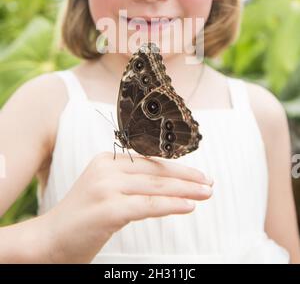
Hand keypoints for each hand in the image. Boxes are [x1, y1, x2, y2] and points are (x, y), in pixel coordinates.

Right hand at [44, 151, 212, 262]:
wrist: (48, 241)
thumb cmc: (81, 219)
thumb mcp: (105, 191)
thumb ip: (129, 183)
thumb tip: (166, 184)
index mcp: (106, 160)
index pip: (149, 162)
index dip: (176, 168)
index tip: (198, 175)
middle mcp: (106, 168)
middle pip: (155, 172)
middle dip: (187, 178)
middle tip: (209, 182)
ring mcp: (106, 187)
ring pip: (155, 187)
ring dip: (185, 190)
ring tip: (207, 193)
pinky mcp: (108, 208)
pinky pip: (147, 206)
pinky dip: (171, 205)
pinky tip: (189, 206)